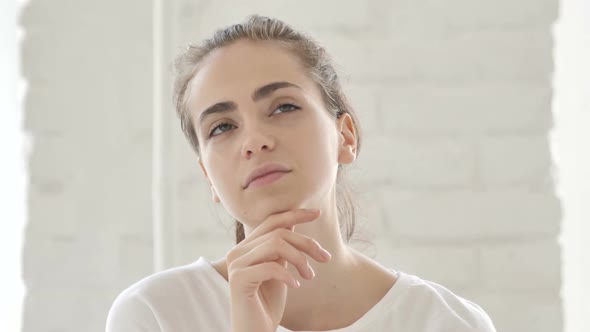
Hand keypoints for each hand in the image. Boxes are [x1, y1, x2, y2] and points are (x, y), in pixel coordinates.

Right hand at [226, 208, 331, 331]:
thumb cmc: (267, 305)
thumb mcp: (279, 271)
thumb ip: (281, 250)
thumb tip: (294, 224)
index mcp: (247, 247)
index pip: (271, 221)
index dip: (295, 214)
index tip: (317, 213)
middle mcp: (238, 252)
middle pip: (279, 232)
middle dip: (307, 243)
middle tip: (325, 258)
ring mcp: (236, 264)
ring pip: (276, 245)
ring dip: (300, 259)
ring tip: (309, 276)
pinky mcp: (238, 279)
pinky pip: (271, 266)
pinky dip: (288, 275)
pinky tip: (296, 285)